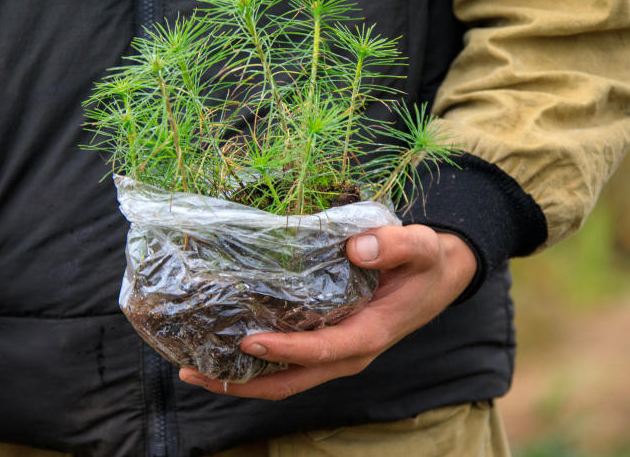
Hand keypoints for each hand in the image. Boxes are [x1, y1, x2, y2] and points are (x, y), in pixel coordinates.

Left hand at [178, 225, 475, 399]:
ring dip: (240, 380)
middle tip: (193, 370)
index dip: (286, 350)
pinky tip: (222, 349)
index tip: (247, 342)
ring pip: (284, 379)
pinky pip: (288, 364)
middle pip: (291, 381)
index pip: (323, 350)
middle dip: (242, 383)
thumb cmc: (426, 264)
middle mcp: (348, 353)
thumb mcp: (421, 247)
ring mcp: (336, 353)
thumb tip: (356, 248)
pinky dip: (254, 364)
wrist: (437, 279)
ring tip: (192, 368)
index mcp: (370, 334)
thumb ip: (395, 246)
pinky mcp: (327, 344)